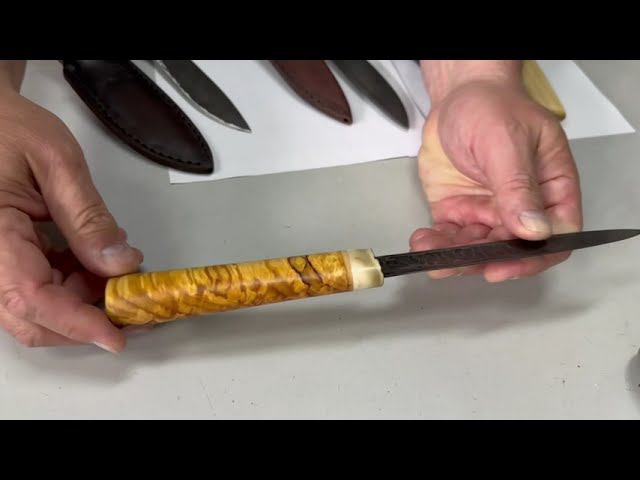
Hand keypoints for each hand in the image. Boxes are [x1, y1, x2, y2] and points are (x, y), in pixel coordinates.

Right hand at [0, 62, 143, 351]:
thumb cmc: (9, 128)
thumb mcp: (56, 162)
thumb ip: (88, 217)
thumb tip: (121, 264)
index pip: (31, 297)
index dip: (76, 323)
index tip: (117, 335)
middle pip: (30, 318)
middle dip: (85, 322)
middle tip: (133, 309)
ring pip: (36, 309)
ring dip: (83, 304)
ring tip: (123, 283)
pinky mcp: (6, 259)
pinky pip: (38, 288)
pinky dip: (74, 287)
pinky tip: (100, 269)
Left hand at [411, 61, 581, 281]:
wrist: (456, 96)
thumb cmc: (491, 107)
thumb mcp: (507, 142)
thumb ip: (518, 186)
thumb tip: (535, 230)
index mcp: (551, 188)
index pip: (555, 235)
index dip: (533, 258)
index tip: (503, 266)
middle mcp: (521, 206)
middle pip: (511, 249)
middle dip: (483, 261)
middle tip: (457, 263)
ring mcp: (488, 211)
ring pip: (477, 249)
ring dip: (454, 257)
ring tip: (431, 254)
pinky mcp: (458, 211)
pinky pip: (450, 237)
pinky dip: (436, 245)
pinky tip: (422, 243)